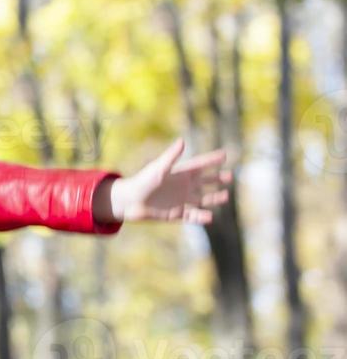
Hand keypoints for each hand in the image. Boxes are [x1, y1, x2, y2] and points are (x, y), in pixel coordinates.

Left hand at [100, 137, 233, 224]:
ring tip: (225, 197)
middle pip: (205, 181)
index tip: (225, 154)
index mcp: (179, 173)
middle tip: (230, 176)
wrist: (129, 201)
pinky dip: (201, 216)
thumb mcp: (158, 168)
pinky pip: (193, 215)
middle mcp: (182, 186)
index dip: (212, 160)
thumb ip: (171, 156)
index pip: (200, 165)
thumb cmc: (142, 181)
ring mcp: (181, 200)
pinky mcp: (177, 213)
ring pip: (202, 199)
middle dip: (217, 179)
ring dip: (214, 198)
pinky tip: (209, 217)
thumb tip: (182, 141)